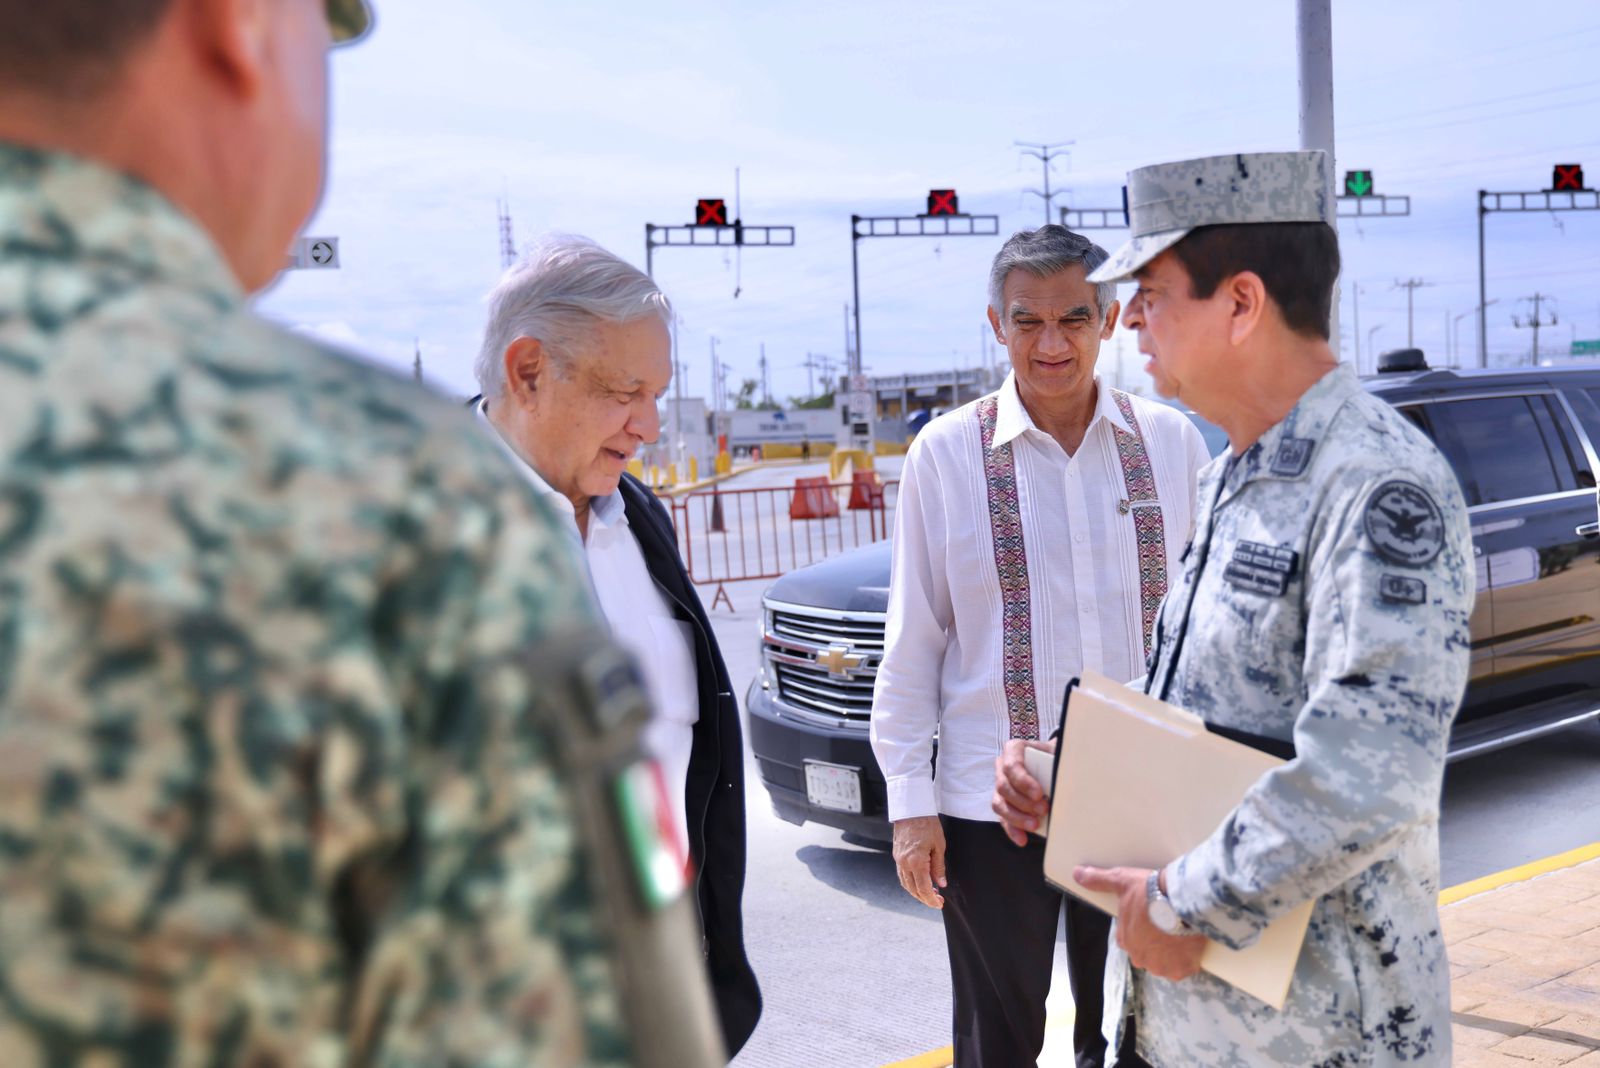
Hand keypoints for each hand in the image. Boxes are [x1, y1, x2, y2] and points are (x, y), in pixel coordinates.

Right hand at [891, 816, 946, 908]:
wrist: (912, 809)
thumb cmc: (927, 824)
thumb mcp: (939, 846)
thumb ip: (939, 867)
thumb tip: (941, 884)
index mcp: (916, 862)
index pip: (924, 889)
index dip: (931, 900)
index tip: (939, 904)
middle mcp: (904, 863)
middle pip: (913, 889)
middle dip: (925, 898)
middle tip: (937, 901)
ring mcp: (898, 859)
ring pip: (905, 884)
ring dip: (917, 892)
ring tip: (930, 893)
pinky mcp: (896, 855)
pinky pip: (901, 875)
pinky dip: (910, 882)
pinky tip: (919, 882)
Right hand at [992, 739, 1054, 846]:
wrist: (1052, 763)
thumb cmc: (1055, 758)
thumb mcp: (1058, 754)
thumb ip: (1062, 760)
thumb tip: (1075, 770)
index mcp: (1014, 750)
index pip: (1011, 765)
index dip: (1023, 781)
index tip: (1039, 793)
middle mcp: (1002, 767)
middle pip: (1004, 786)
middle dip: (1023, 802)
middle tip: (1044, 809)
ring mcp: (1000, 786)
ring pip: (999, 804)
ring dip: (1017, 817)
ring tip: (1035, 825)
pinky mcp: (1003, 804)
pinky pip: (1002, 819)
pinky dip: (1012, 830)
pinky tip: (1022, 839)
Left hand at [1075, 865, 1205, 981]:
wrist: (1179, 901)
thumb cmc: (1148, 892)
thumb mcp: (1121, 881)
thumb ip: (1099, 880)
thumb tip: (1077, 874)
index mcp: (1125, 940)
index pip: (1131, 939)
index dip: (1143, 929)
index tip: (1153, 918)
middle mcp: (1140, 958)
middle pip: (1149, 953)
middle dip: (1157, 943)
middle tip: (1169, 924)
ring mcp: (1161, 966)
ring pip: (1166, 962)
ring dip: (1172, 952)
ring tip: (1181, 932)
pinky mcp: (1180, 970)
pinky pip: (1184, 968)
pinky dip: (1188, 959)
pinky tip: (1191, 944)